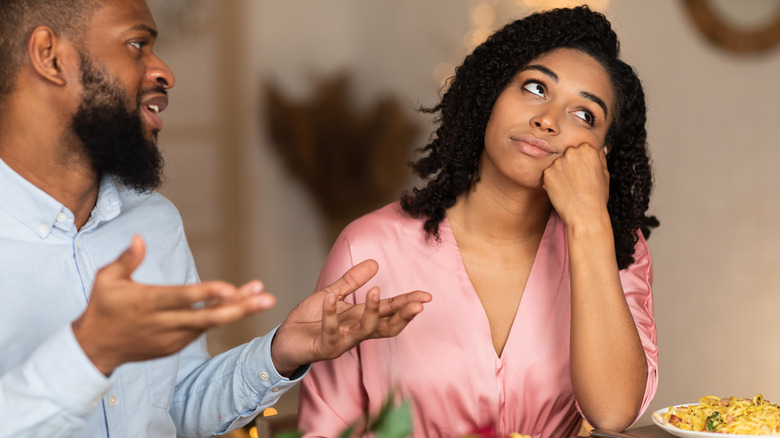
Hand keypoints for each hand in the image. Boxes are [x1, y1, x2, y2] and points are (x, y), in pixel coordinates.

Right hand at [72, 235, 275, 374]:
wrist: (94, 348)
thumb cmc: (103, 307)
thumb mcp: (106, 280)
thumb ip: (126, 260)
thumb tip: (140, 238)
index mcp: (147, 303)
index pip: (182, 298)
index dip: (207, 294)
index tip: (231, 288)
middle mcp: (163, 323)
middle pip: (207, 317)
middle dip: (240, 308)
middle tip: (267, 298)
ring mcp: (171, 338)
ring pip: (210, 324)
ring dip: (237, 311)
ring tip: (262, 297)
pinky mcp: (175, 347)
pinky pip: (202, 331)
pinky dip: (220, 318)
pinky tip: (240, 304)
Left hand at [270, 260, 431, 375]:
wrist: (283, 341)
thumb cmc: (309, 321)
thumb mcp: (332, 294)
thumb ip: (351, 281)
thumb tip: (374, 263)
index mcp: (359, 318)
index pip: (389, 312)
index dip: (407, 304)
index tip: (425, 297)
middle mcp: (355, 333)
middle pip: (386, 326)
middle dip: (403, 316)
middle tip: (418, 305)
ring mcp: (340, 342)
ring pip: (363, 331)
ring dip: (372, 312)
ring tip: (376, 291)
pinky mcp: (322, 348)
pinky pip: (330, 332)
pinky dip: (330, 315)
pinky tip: (331, 298)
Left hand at [542, 142, 609, 227]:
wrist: (585, 215)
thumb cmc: (597, 197)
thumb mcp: (605, 175)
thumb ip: (600, 159)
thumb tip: (601, 149)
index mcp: (588, 149)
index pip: (580, 148)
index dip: (580, 162)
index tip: (582, 172)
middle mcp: (572, 152)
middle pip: (567, 154)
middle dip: (569, 165)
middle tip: (575, 181)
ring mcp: (558, 162)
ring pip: (557, 164)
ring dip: (560, 173)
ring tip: (569, 187)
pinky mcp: (547, 172)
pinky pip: (548, 174)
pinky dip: (552, 182)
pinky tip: (561, 191)